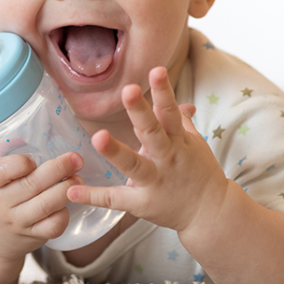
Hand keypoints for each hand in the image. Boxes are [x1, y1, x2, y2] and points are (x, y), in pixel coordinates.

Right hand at [0, 151, 83, 261]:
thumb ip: (8, 165)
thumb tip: (40, 135)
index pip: (0, 170)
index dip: (20, 163)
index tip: (33, 160)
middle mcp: (0, 204)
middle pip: (32, 184)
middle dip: (59, 168)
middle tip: (75, 158)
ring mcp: (16, 222)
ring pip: (47, 205)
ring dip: (67, 189)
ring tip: (78, 179)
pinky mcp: (31, 238)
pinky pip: (53, 226)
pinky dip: (64, 213)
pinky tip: (67, 204)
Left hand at [67, 67, 228, 234]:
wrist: (211, 212)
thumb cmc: (200, 173)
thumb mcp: (195, 144)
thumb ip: (183, 122)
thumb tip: (182, 102)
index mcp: (179, 141)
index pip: (170, 112)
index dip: (163, 92)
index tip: (156, 70)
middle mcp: (167, 158)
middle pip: (152, 132)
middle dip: (140, 112)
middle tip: (128, 90)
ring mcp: (155, 181)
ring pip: (134, 165)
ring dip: (115, 151)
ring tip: (96, 136)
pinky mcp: (142, 203)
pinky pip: (115, 199)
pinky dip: (93, 196)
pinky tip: (71, 190)